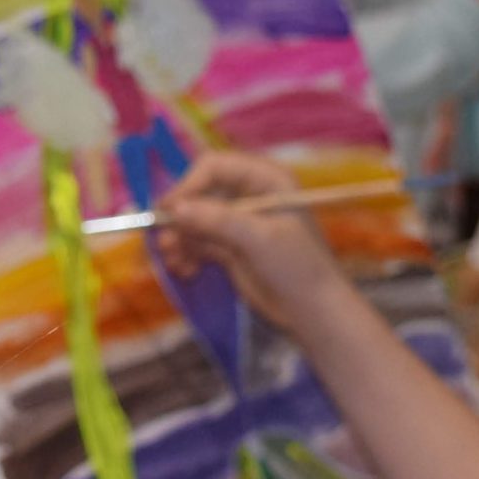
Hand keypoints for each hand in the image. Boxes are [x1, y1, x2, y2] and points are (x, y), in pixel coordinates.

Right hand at [157, 152, 347, 331]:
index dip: (189, 184)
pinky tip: (185, 270)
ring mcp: (237, 222)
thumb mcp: (260, 239)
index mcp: (265, 179)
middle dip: (180, 217)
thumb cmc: (297, 267)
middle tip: (164, 241)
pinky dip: (187, 254)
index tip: (169, 210)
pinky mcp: (229, 247)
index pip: (215, 167)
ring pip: (194, 220)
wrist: (313, 311)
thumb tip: (175, 209)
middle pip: (200, 193)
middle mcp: (249, 195)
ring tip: (174, 261)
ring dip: (180, 239)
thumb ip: (218, 220)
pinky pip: (198, 242)